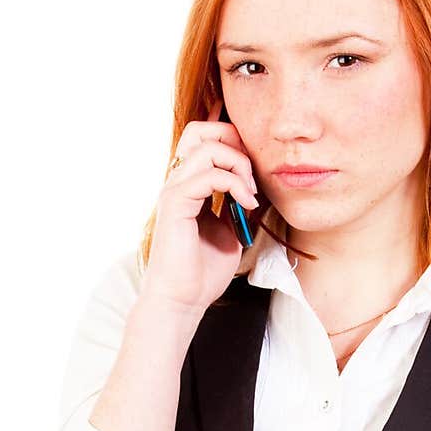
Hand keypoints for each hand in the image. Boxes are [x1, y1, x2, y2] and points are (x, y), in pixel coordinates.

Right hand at [142, 99, 261, 313]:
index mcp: (189, 186)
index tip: (255, 176)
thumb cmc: (203, 273)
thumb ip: (237, 206)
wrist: (183, 301)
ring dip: (239, 164)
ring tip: (250, 194)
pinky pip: (208, 174)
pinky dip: (234, 184)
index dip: (235, 145)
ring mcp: (174, 190)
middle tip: (251, 175)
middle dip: (234, 141)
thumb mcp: (230, 232)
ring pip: (207, 146)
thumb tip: (256, 189)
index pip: (206, 140)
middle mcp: (178, 183)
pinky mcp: (175, 203)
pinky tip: (247, 205)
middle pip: (200, 129)